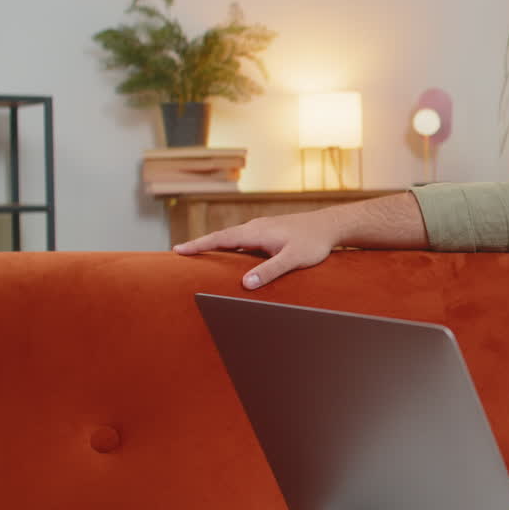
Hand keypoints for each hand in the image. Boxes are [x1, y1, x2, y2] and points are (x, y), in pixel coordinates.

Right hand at [173, 211, 339, 289]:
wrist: (330, 225)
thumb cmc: (314, 242)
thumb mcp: (292, 259)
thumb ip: (270, 271)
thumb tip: (245, 284)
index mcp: (256, 232)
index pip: (220, 239)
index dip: (198, 245)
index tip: (178, 250)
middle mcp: (255, 227)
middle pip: (222, 236)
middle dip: (200, 244)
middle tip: (178, 253)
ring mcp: (262, 228)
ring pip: (232, 237)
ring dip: (215, 244)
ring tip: (197, 254)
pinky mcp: (269, 231)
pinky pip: (243, 238)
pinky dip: (230, 245)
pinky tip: (230, 254)